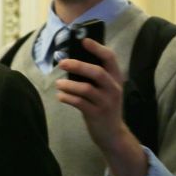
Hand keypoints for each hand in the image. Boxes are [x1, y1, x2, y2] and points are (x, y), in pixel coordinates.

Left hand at [55, 38, 146, 175]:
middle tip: (62, 62)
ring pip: (86, 88)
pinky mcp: (96, 114)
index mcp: (116, 78)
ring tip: (58, 83)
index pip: (110, 58)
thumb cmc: (103, 107)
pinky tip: (60, 95)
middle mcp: (113, 88)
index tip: (84, 40)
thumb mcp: (105, 90)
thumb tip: (71, 61)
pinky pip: (79, 103)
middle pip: (97, 72)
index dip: (97, 48)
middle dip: (78, 65)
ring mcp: (106, 102)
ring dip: (69, 84)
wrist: (113, 134)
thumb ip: (94, 77)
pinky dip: (67, 97)